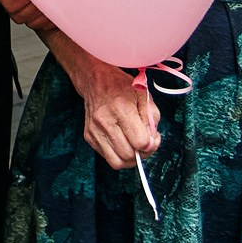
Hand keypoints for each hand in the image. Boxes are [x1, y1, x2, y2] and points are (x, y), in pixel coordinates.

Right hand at [54, 40, 158, 169]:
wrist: (95, 80)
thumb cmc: (122, 87)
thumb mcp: (144, 96)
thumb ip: (152, 119)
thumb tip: (151, 142)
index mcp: (121, 108)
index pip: (140, 142)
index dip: (151, 144)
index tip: (152, 137)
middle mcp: (104, 121)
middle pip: (128, 155)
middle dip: (142, 153)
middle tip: (146, 144)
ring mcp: (94, 130)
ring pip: (117, 162)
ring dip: (130, 159)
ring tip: (135, 147)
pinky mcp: (89, 136)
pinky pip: (108, 157)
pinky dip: (119, 155)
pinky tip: (124, 142)